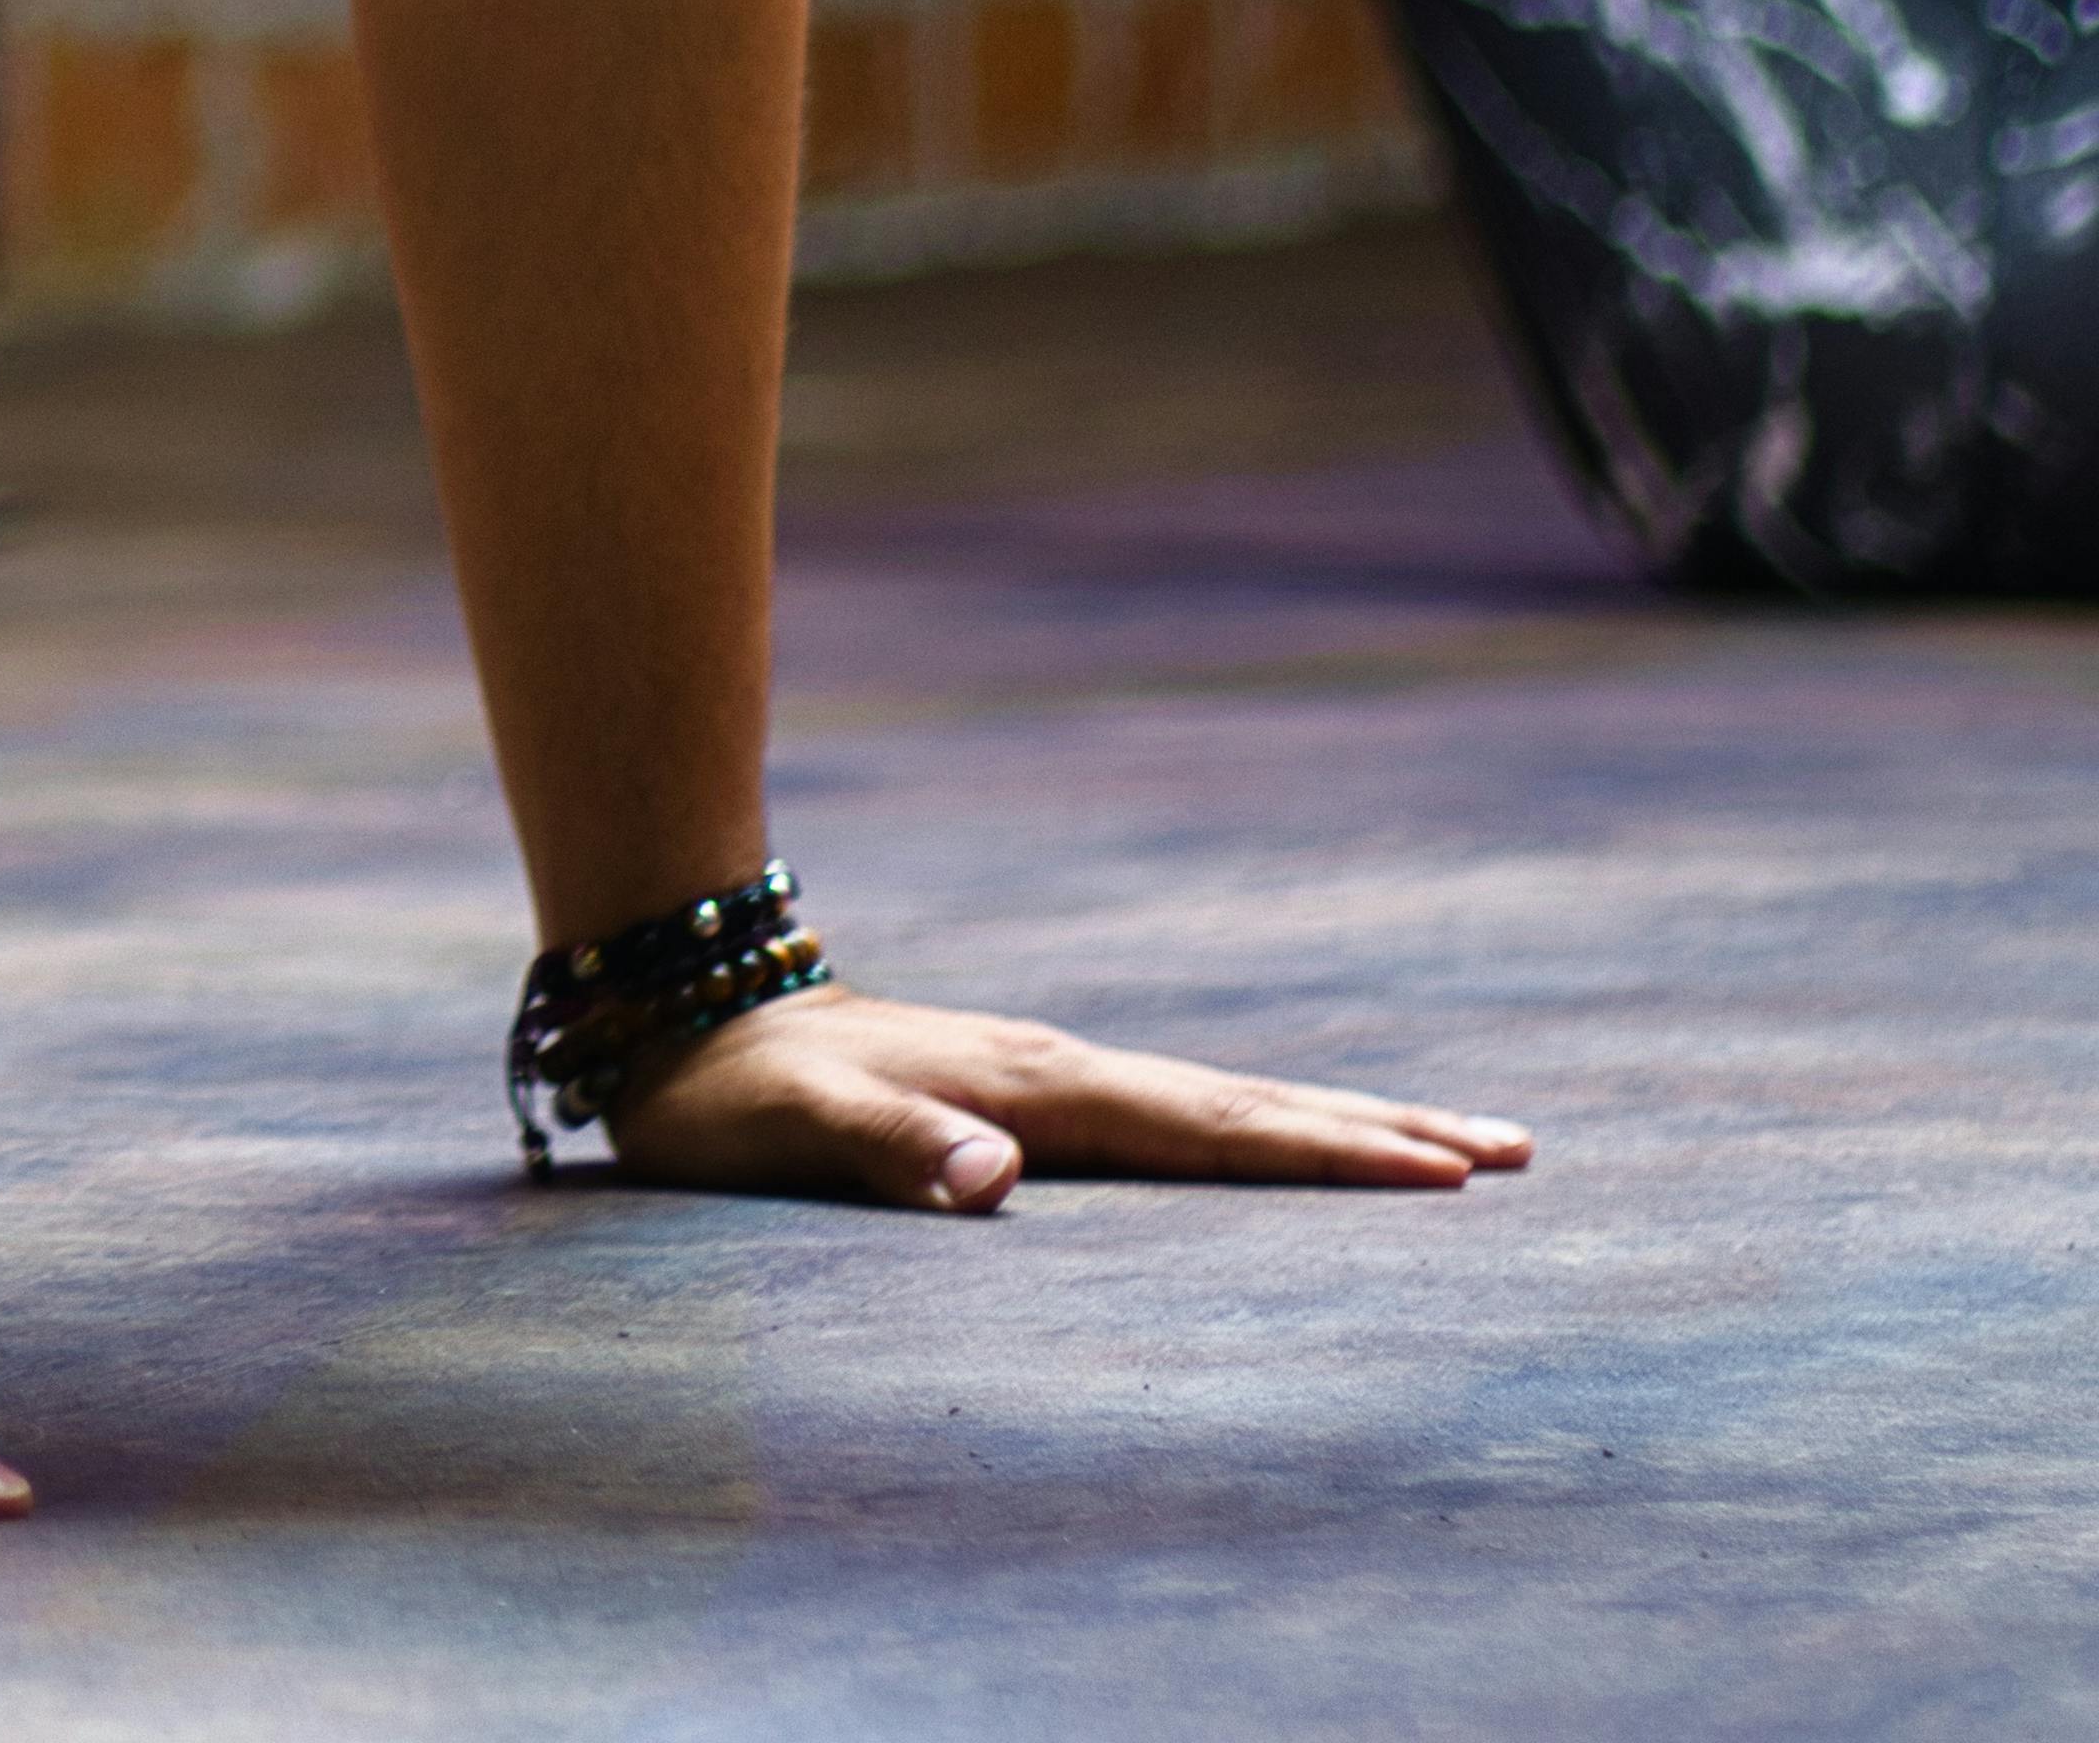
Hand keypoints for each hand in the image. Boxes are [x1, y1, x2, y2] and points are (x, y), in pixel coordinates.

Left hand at [594, 981, 1533, 1210]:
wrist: (673, 1003)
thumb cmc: (724, 1091)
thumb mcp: (787, 1131)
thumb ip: (886, 1151)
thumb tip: (995, 1181)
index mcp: (1031, 1088)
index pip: (1207, 1129)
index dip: (1320, 1155)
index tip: (1438, 1174)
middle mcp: (1059, 1070)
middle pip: (1249, 1103)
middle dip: (1379, 1129)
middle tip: (1513, 1152)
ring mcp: (1049, 1072)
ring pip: (1224, 1099)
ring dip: (1338, 1118)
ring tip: (1453, 1142)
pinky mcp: (1027, 1085)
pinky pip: (1178, 1112)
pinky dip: (1259, 1124)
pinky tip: (1286, 1141)